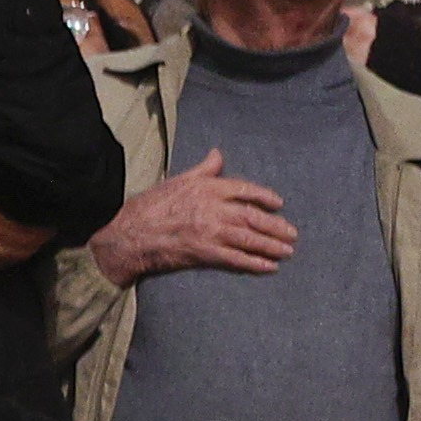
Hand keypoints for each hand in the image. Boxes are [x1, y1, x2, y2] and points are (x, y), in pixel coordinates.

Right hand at [0, 181, 48, 272]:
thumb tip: (9, 180)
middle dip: (42, 235)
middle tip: (46, 224)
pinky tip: (16, 246)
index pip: (38, 229)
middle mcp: (2, 246)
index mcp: (1, 226)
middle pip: (34, 244)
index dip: (48, 223)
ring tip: (35, 235)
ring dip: (31, 246)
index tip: (53, 214)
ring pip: (23, 255)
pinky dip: (17, 253)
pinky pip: (9, 261)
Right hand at [93, 148, 291, 284]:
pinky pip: (236, 258)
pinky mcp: (204, 253)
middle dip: (275, 226)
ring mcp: (209, 231)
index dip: (265, 197)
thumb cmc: (148, 207)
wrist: (128, 236)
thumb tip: (218, 154)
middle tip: (292, 234)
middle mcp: (211, 208)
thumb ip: (202, 170)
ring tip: (287, 252)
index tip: (279, 204)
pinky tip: (270, 267)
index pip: (244, 190)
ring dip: (271, 246)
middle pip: (252, 216)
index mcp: (205, 188)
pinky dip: (255, 263)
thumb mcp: (176, 180)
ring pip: (249, 238)